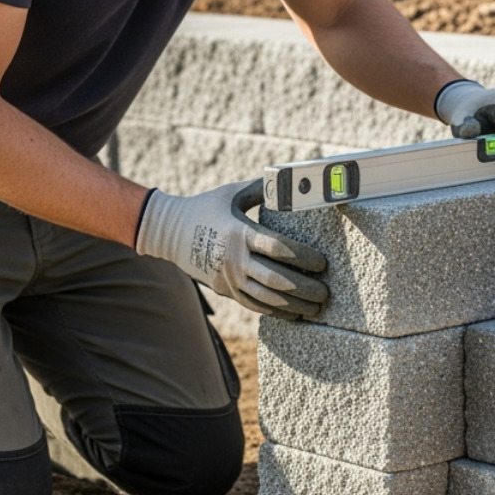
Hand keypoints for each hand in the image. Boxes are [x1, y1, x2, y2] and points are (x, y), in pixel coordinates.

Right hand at [135, 180, 327, 319]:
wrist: (167, 231)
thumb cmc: (205, 207)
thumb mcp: (232, 193)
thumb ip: (262, 189)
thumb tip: (290, 180)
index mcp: (240, 232)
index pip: (279, 248)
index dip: (304, 258)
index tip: (323, 263)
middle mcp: (235, 258)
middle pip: (277, 279)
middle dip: (305, 289)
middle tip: (326, 293)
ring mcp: (228, 277)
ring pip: (267, 298)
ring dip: (294, 305)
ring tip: (316, 308)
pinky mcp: (224, 289)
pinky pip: (254, 305)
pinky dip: (276, 311)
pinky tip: (294, 314)